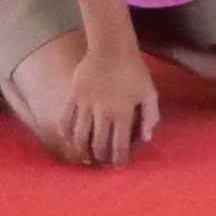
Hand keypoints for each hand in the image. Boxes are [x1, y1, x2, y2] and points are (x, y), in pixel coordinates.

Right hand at [56, 38, 156, 164]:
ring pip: (79, 135)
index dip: (119, 158)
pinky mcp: (72, 97)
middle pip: (98, 143)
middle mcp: (103, 113)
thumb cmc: (135, 71)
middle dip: (100, 157)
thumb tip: (146, 138)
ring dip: (82, 149)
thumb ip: (150, 116)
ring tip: (85, 156)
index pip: (120, 143)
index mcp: (124, 113)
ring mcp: (85, 105)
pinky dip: (65, 133)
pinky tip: (69, 139)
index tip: (119, 167)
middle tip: (102, 163)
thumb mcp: (150, 92)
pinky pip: (65, 119)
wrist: (111, 49)